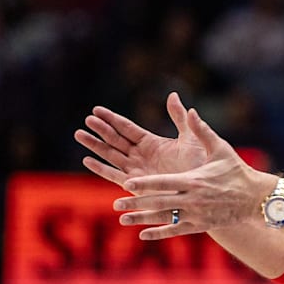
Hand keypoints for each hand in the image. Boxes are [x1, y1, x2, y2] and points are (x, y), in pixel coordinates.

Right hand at [74, 92, 206, 187]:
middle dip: (101, 130)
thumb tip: (173, 94)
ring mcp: (137, 170)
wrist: (204, 189)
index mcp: (151, 143)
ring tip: (79, 134)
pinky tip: (87, 160)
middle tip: (86, 119)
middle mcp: (141, 156)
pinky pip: (115, 176)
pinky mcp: (137, 185)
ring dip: (95, 146)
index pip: (126, 128)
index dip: (112, 119)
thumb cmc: (200, 164)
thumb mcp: (189, 136)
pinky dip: (101, 169)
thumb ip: (178, 117)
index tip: (96, 110)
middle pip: (115, 140)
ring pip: (111, 155)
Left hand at [111, 107, 275, 240]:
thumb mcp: (220, 148)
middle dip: (137, 203)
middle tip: (116, 204)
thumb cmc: (236, 170)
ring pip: (164, 219)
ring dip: (142, 220)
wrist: (255, 198)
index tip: (127, 183)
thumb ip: (202, 130)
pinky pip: (176, 231)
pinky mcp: (200, 226)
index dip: (145, 183)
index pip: (165, 182)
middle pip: (160, 203)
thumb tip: (190, 110)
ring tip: (122, 221)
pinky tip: (143, 234)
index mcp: (194, 180)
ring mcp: (196, 215)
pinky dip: (159, 233)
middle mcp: (193, 199)